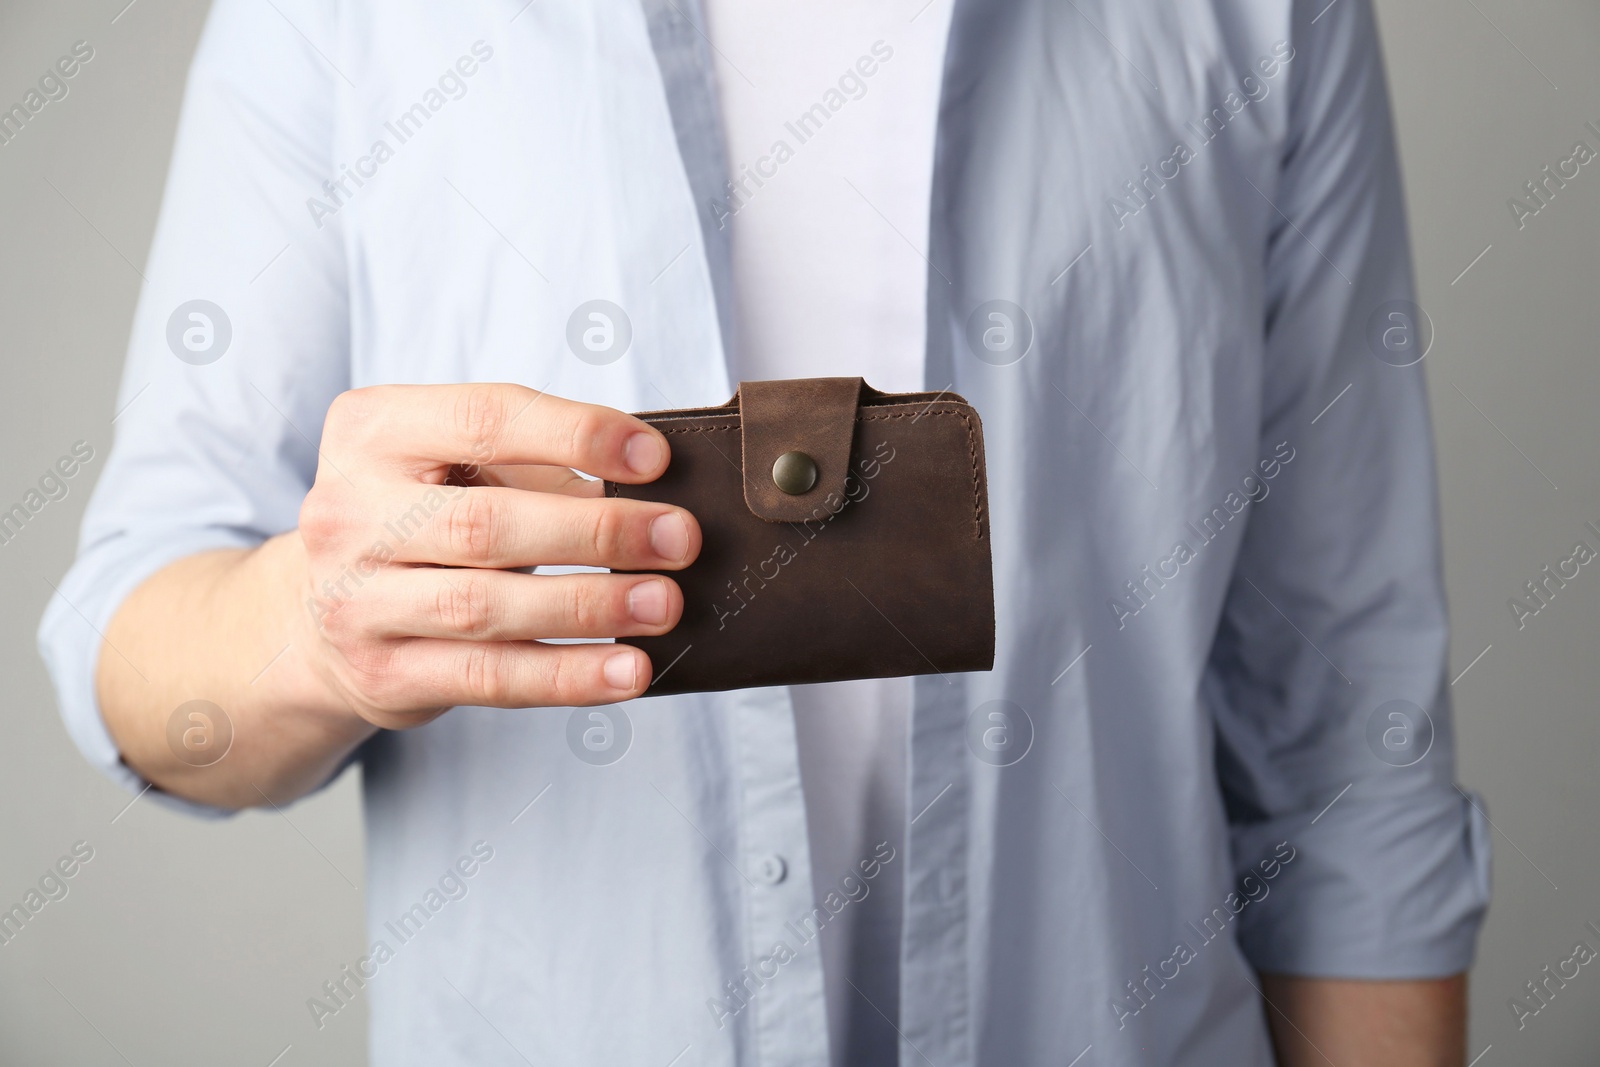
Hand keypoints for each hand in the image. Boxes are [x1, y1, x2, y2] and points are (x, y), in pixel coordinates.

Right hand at [295, 383, 699, 729]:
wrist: (321, 610)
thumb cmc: (426, 516)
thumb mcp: (461, 463)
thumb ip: (542, 461)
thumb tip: (658, 490)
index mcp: (371, 431)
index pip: (484, 418)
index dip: (576, 434)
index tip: (655, 456)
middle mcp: (349, 512)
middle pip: (487, 523)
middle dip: (597, 532)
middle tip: (680, 539)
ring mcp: (357, 600)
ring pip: (486, 607)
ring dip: (590, 607)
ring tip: (664, 604)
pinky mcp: (383, 674)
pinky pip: (489, 677)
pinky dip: (567, 676)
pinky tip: (627, 670)